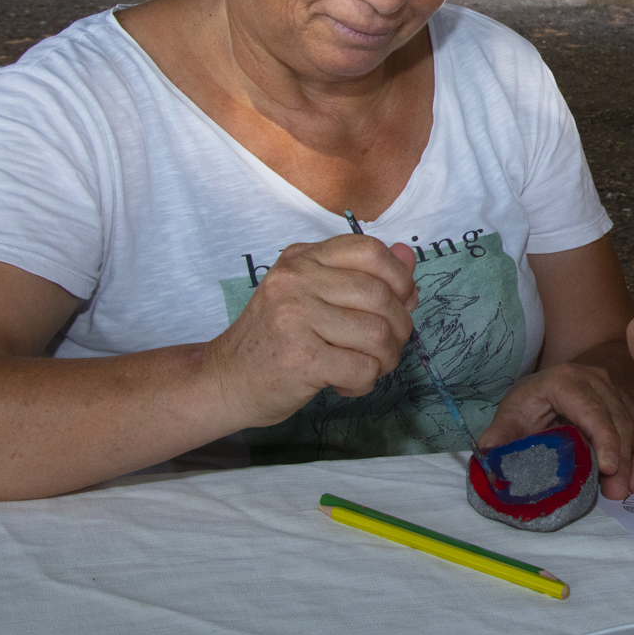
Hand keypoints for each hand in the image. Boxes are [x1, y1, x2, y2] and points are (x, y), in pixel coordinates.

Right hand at [202, 234, 418, 426]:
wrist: (224, 380)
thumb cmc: (275, 339)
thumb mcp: (313, 295)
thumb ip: (361, 275)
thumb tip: (409, 256)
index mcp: (302, 258)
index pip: (370, 250)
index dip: (400, 278)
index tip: (402, 301)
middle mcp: (296, 281)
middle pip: (380, 296)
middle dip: (399, 327)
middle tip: (387, 347)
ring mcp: (295, 317)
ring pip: (377, 334)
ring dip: (385, 359)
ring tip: (368, 367)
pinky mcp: (299, 358)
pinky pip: (362, 368)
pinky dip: (365, 382)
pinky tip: (345, 384)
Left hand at [478, 363, 633, 499]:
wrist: (562, 383)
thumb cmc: (535, 403)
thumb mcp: (513, 413)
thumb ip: (501, 434)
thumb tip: (487, 453)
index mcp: (567, 380)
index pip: (592, 408)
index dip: (603, 437)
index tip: (607, 469)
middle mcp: (600, 381)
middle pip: (620, 420)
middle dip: (621, 459)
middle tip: (616, 492)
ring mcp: (622, 393)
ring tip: (631, 489)